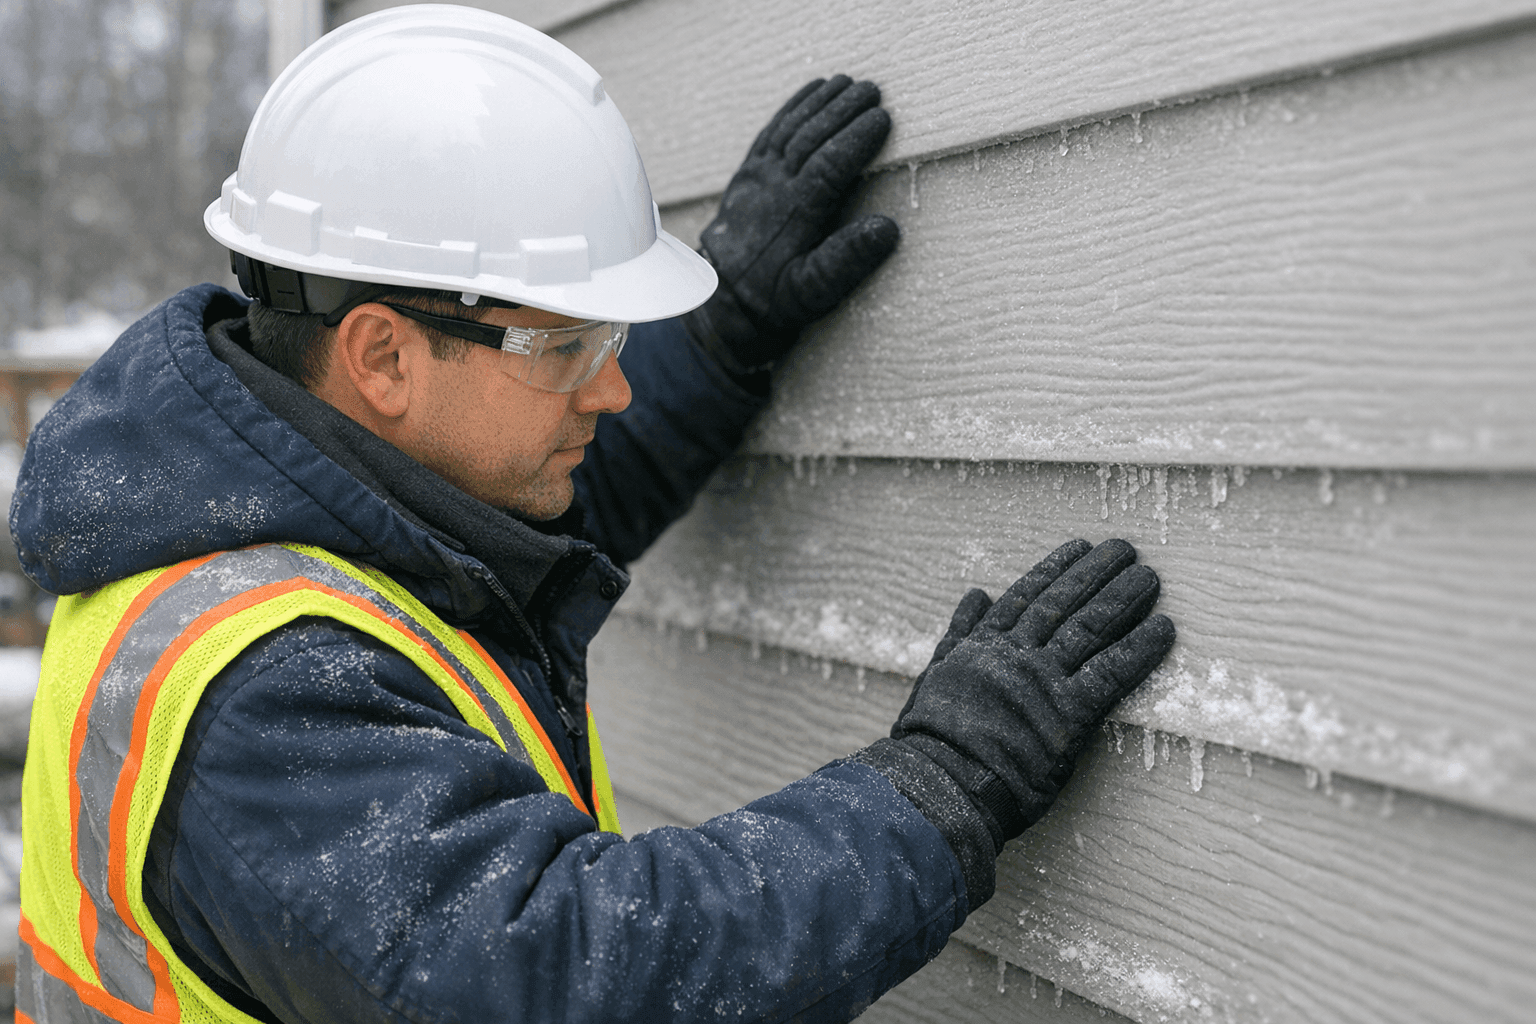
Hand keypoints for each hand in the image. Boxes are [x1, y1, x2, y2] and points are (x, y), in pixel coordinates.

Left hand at [684, 75, 899, 374]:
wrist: (722, 304)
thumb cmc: (775, 301)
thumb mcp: (814, 293)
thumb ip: (847, 261)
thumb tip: (887, 228)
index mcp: (794, 214)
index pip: (829, 164)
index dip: (856, 139)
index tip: (883, 118)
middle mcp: (773, 188)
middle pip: (809, 137)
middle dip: (842, 109)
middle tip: (873, 90)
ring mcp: (757, 177)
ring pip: (790, 127)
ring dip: (820, 102)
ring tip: (848, 82)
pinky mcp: (748, 173)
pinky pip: (771, 130)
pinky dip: (793, 107)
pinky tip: (813, 89)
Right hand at [891, 539, 1174, 849]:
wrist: (940, 783)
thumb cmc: (932, 740)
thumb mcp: (935, 676)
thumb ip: (958, 634)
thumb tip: (975, 593)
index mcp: (982, 646)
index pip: (1025, 597)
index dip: (1054, 569)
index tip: (1078, 547)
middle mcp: (1015, 655)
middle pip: (1063, 604)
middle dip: (1096, 573)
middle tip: (1125, 549)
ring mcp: (1042, 682)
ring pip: (1090, 628)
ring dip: (1123, 599)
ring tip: (1149, 577)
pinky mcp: (1069, 715)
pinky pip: (1112, 674)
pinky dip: (1140, 649)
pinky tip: (1163, 629)